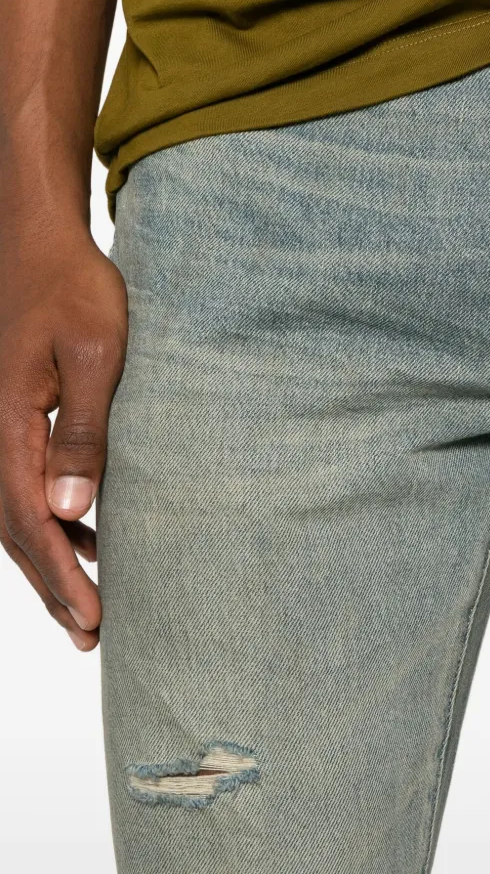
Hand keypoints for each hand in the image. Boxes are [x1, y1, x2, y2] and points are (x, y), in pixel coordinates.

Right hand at [0, 227, 126, 650]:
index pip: (31, 524)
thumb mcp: (96, 356)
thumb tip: (71, 512)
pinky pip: (20, 482)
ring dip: (49, 558)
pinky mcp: (11, 414)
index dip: (63, 578)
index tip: (94, 620)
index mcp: (8, 428)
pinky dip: (48, 519)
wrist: (35, 240)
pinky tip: (83, 532)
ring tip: (87, 601)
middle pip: (16, 532)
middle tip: (91, 633)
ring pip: (14, 513)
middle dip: (54, 586)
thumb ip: (84, 433)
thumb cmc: (73, 288)